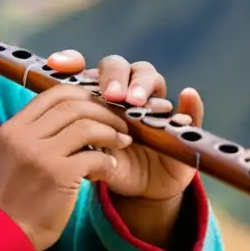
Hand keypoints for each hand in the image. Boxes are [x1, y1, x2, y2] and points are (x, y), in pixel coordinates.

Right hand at [0, 84, 129, 250]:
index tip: (100, 105)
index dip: (83, 94)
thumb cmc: (15, 200)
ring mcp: (40, 154)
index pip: (53, 93)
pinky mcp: (58, 175)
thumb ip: (36, 135)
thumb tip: (73, 117)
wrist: (6, 236)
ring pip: (86, 126)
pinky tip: (109, 169)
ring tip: (122, 142)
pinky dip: (107, 161)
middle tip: (120, 123)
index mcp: (13, 128)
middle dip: (103, 111)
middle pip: (73, 105)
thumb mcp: (15, 157)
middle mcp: (23, 136)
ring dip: (110, 132)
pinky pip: (94, 157)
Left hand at [45, 50, 203, 201]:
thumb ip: (77, 140)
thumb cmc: (109, 165)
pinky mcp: (183, 124)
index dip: (74, 61)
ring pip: (151, 78)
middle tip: (111, 95)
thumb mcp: (88, 155)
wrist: (141, 189)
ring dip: (143, 84)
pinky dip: (191, 103)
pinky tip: (187, 96)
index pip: (87, 69)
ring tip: (136, 100)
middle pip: (120, 67)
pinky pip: (191, 110)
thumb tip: (62, 130)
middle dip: (114, 77)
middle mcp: (127, 92)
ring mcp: (155, 104)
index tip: (58, 65)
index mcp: (100, 95)